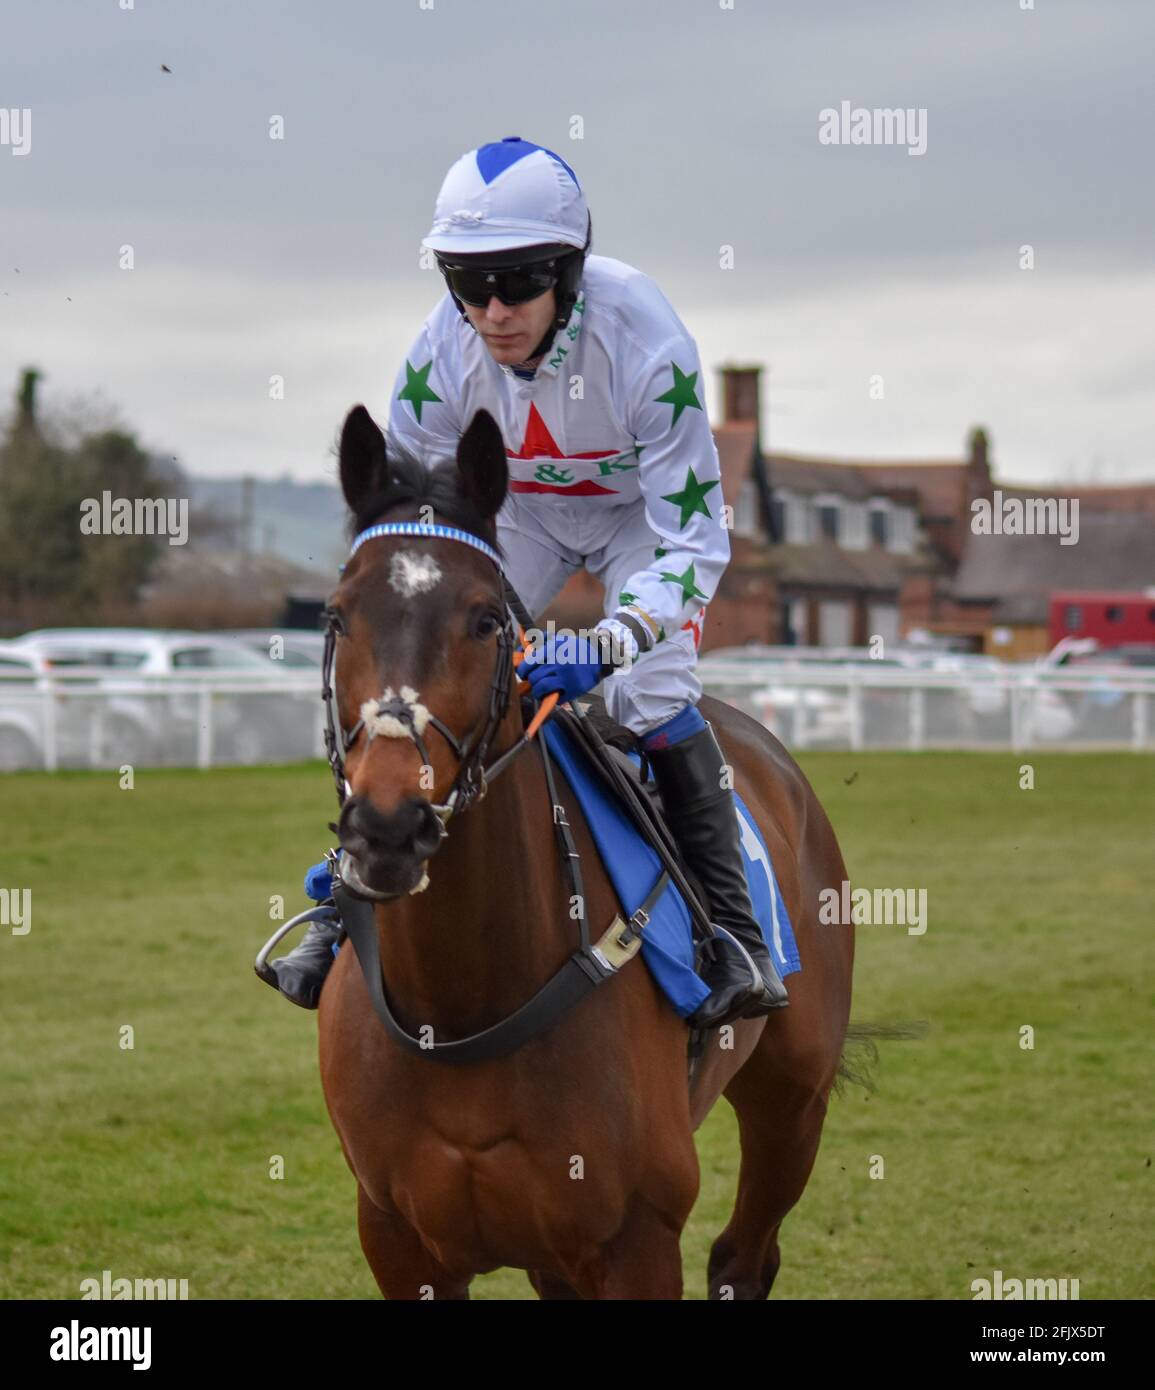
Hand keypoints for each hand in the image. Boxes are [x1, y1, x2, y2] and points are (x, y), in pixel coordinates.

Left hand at [521, 621, 636, 702]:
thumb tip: (523, 647)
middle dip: (531, 680)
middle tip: (533, 681)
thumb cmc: (576, 649)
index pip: (530, 662)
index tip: (522, 673)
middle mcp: (559, 663)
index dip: (522, 670)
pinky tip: (552, 693)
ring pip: (540, 688)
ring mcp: (566, 677)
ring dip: (537, 691)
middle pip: (534, 677)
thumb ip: (542, 642)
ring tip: (539, 689)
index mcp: (554, 649)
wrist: (599, 658)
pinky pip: (553, 698)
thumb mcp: (560, 640)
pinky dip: (549, 698)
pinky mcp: (573, 689)